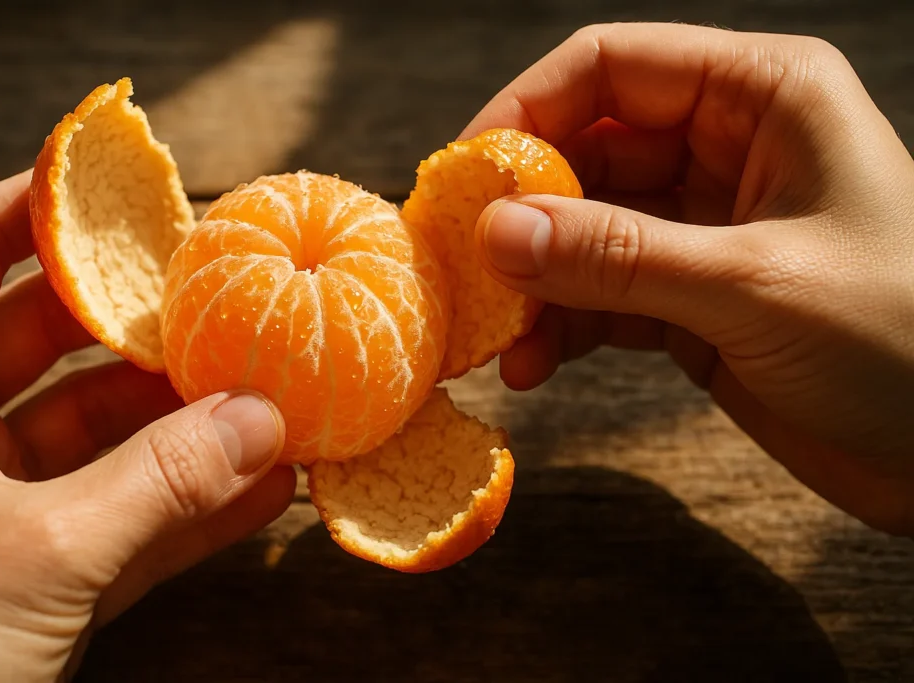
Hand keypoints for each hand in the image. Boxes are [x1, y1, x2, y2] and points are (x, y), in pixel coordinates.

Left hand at [0, 171, 295, 681]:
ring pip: (101, 431)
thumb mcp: (32, 553)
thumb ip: (156, 485)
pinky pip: (124, 513)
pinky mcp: (40, 564)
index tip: (129, 187)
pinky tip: (260, 490)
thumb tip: (262, 423)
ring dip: (185, 425)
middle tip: (229, 299)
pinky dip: (189, 506)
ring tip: (269, 404)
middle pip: (56, 335)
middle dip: (148, 324)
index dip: (45, 206)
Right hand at [466, 22, 913, 534]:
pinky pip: (603, 295)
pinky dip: (562, 326)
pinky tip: (533, 364)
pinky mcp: (691, 299)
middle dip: (521, 213)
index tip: (462, 175)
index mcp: (761, 99)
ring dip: (534, 282)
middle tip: (462, 268)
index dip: (526, 112)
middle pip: (584, 154)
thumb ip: (618, 256)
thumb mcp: (752, 286)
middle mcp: (727, 150)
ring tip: (494, 335)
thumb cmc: (905, 339)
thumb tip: (496, 230)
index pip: (611, 69)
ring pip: (585, 233)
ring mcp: (703, 228)